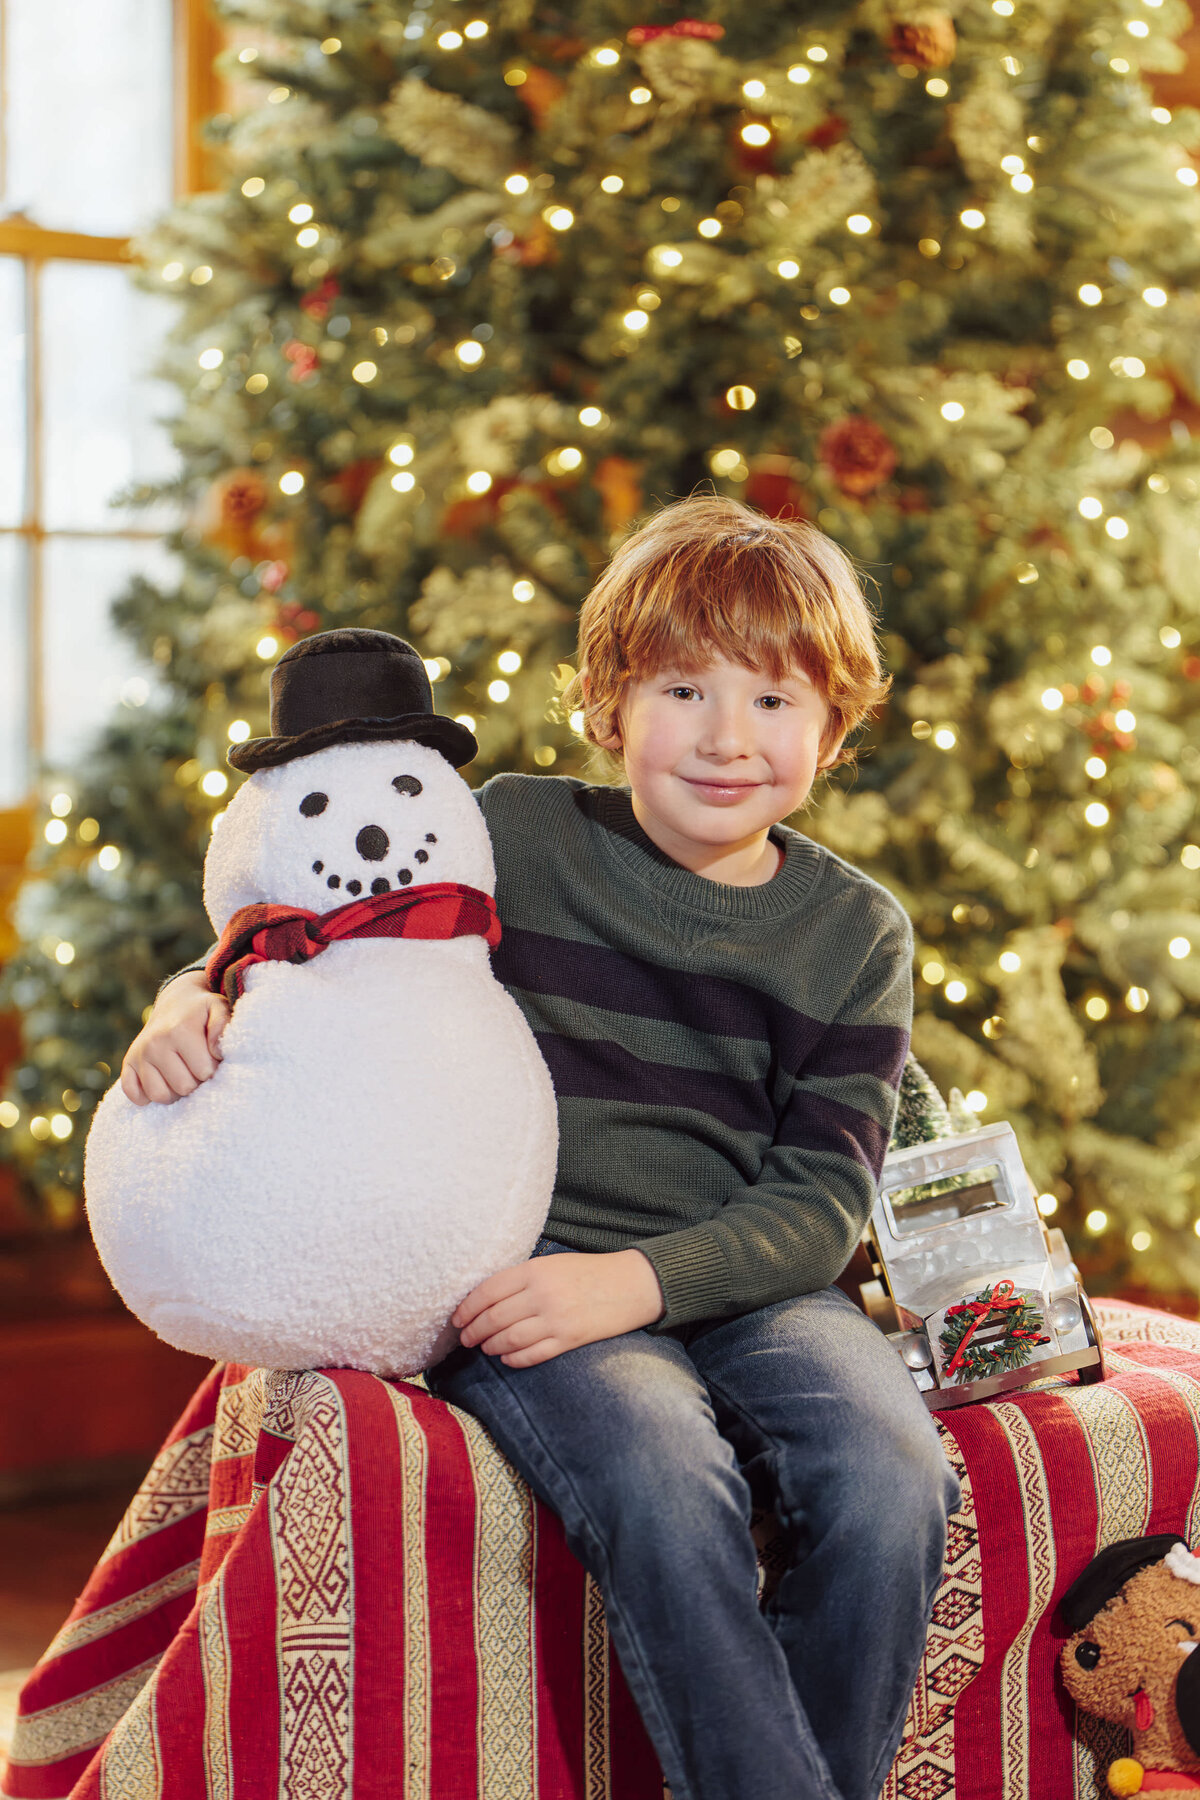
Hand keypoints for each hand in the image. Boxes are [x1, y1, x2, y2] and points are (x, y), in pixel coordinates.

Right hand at [120, 970, 229, 1105]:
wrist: (174, 1003)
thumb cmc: (201, 1012)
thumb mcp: (218, 1009)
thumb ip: (222, 1026)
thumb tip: (216, 1052)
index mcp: (180, 1030)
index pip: (205, 1072)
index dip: (214, 1068)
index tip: (212, 1058)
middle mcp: (155, 1043)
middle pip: (184, 1087)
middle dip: (196, 1081)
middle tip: (198, 1066)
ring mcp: (139, 1054)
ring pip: (160, 1096)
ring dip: (175, 1092)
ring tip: (183, 1075)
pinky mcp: (128, 1063)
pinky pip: (135, 1095)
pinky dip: (147, 1096)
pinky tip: (162, 1082)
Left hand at [452, 1249, 664, 1367]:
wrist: (633, 1284)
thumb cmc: (590, 1271)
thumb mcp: (553, 1263)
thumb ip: (522, 1278)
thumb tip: (487, 1298)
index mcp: (535, 1271)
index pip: (487, 1292)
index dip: (467, 1308)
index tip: (457, 1318)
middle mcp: (542, 1295)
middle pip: (493, 1318)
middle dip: (473, 1331)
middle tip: (465, 1338)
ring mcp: (556, 1319)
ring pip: (508, 1339)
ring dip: (490, 1346)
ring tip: (484, 1347)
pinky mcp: (569, 1340)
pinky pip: (532, 1354)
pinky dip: (514, 1358)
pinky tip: (506, 1357)